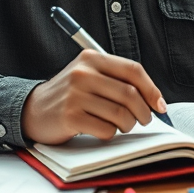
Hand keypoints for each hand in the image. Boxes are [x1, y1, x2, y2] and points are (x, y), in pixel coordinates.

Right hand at [21, 49, 166, 144]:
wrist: (33, 109)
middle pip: (130, 93)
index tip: (160, 105)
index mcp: (92, 58)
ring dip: (128, 125)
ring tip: (123, 125)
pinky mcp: (70, 117)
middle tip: (144, 120)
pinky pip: (105, 129)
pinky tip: (102, 129)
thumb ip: (116, 80)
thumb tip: (154, 99)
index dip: (152, 89)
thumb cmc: (69, 95)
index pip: (133, 70)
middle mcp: (83, 73)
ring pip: (120, 114)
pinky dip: (110, 134)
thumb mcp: (89, 76)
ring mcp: (75, 95)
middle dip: (144, 111)